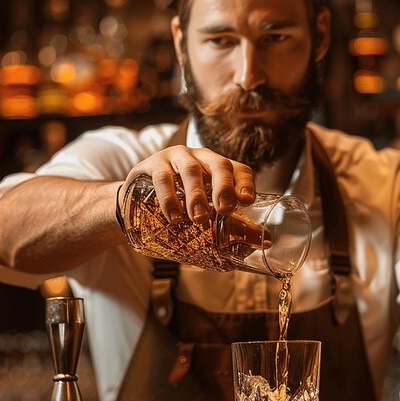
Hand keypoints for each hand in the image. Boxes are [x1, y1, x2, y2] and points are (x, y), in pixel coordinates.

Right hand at [122, 146, 255, 223]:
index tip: (247, 202)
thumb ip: (231, 225)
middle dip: (224, 187)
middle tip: (224, 210)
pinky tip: (173, 216)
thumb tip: (264, 242)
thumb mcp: (205, 212)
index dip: (245, 183)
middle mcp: (201, 158)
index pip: (239, 169)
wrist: (135, 199)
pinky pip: (163, 177)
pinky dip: (169, 198)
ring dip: (196, 195)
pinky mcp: (153, 164)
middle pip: (219, 164)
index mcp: (219, 168)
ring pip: (191, 170)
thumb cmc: (180, 206)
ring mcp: (176, 158)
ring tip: (198, 218)